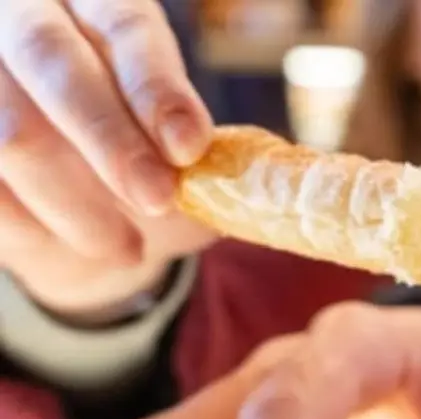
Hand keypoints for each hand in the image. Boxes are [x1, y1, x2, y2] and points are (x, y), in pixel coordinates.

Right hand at [0, 0, 215, 312]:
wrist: (68, 192)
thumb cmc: (137, 155)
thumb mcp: (175, 142)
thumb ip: (201, 152)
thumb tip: (254, 189)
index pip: (124, 24)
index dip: (156, 86)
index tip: (189, 146)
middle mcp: (22, 12)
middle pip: (53, 61)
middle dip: (109, 140)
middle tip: (158, 199)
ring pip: (10, 130)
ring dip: (73, 202)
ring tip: (127, 250)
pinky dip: (31, 224)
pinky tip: (69, 245)